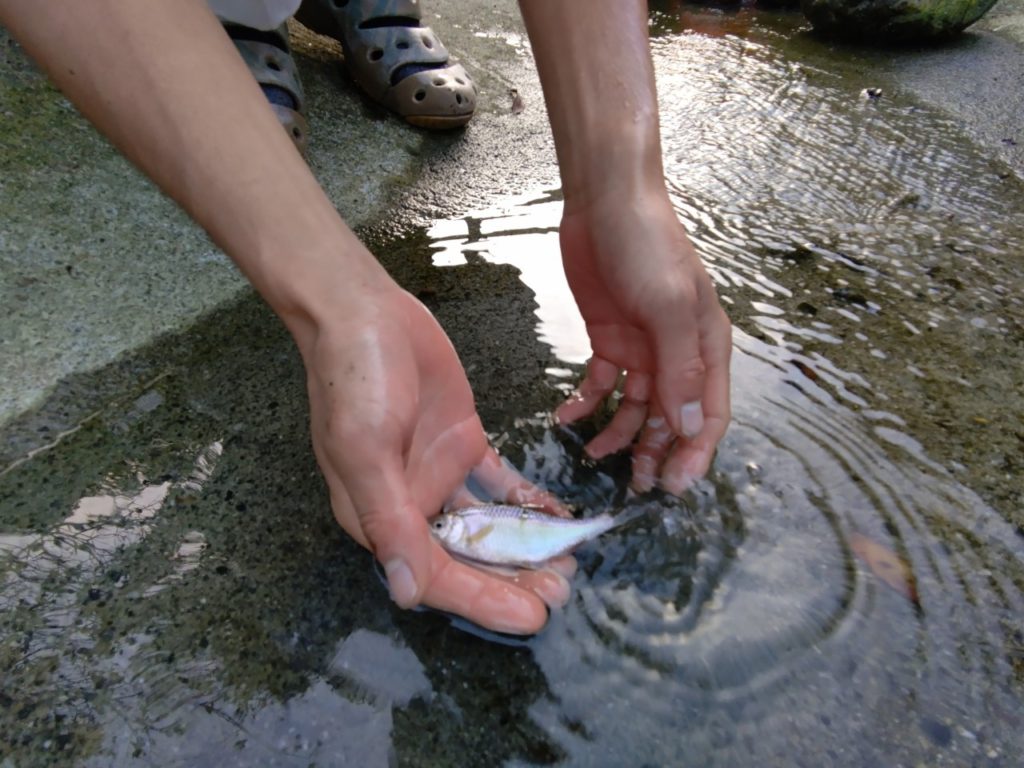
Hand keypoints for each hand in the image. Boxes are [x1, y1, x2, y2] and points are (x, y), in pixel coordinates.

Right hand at [299, 283, 571, 633]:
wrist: (363, 310)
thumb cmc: (355, 378)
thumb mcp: (365, 451)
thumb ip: (390, 521)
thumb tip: (407, 592)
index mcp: (380, 516)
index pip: (436, 575)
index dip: (484, 600)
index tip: (533, 617)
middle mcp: (410, 503)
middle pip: (467, 558)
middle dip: (512, 581)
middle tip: (562, 592)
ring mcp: (438, 472)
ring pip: (487, 527)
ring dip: (523, 548)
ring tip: (566, 565)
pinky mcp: (461, 442)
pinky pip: (498, 484)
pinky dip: (525, 501)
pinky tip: (556, 517)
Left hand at [556, 187, 731, 493]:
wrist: (605, 202)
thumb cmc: (648, 245)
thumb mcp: (668, 306)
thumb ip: (679, 368)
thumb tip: (688, 428)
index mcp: (707, 347)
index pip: (708, 414)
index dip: (694, 453)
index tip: (672, 486)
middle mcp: (678, 353)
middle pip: (671, 417)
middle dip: (656, 453)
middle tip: (635, 486)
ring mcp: (643, 348)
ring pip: (636, 408)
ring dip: (619, 435)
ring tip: (595, 457)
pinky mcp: (609, 339)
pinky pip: (600, 384)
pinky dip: (585, 403)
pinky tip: (566, 417)